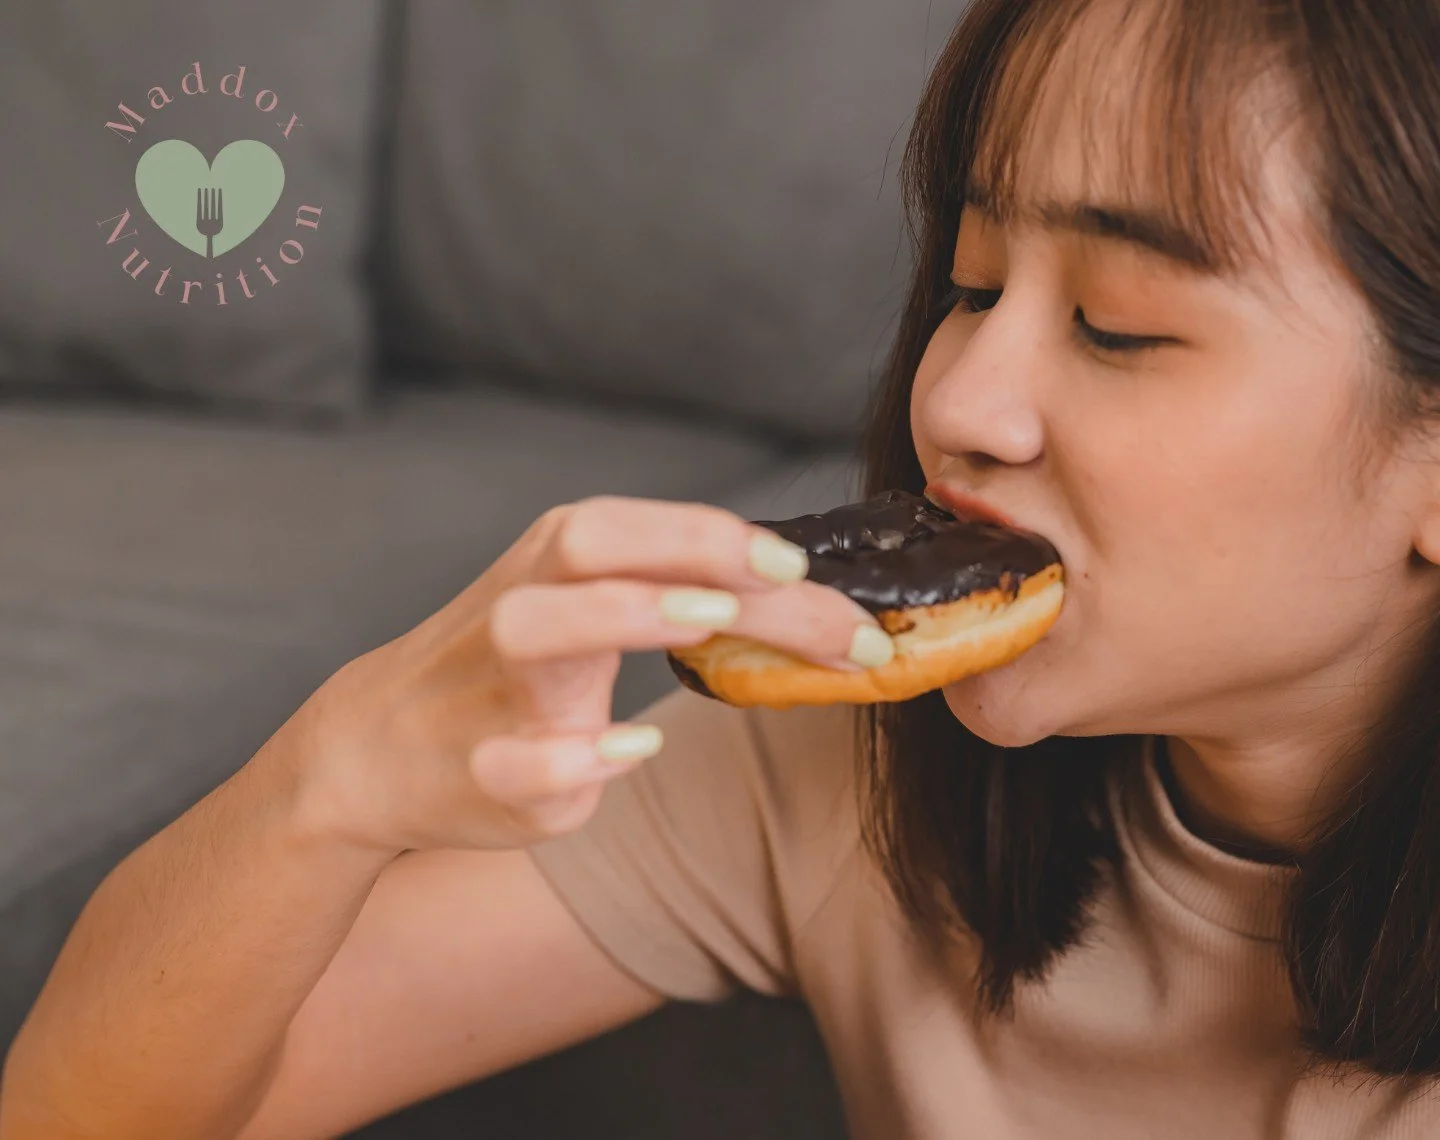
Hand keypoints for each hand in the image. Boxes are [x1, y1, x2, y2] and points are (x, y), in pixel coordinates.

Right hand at [285, 496, 893, 855]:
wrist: (376, 748)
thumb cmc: (514, 671)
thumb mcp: (586, 608)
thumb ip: (678, 598)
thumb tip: (813, 605)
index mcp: (554, 561)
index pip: (643, 528)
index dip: (722, 535)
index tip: (807, 566)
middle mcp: (520, 606)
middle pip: (596, 550)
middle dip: (696, 554)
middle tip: (800, 588)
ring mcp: (491, 687)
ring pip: (535, 629)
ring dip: (622, 613)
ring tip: (707, 618)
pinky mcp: (478, 769)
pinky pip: (519, 760)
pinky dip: (574, 755)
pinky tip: (636, 748)